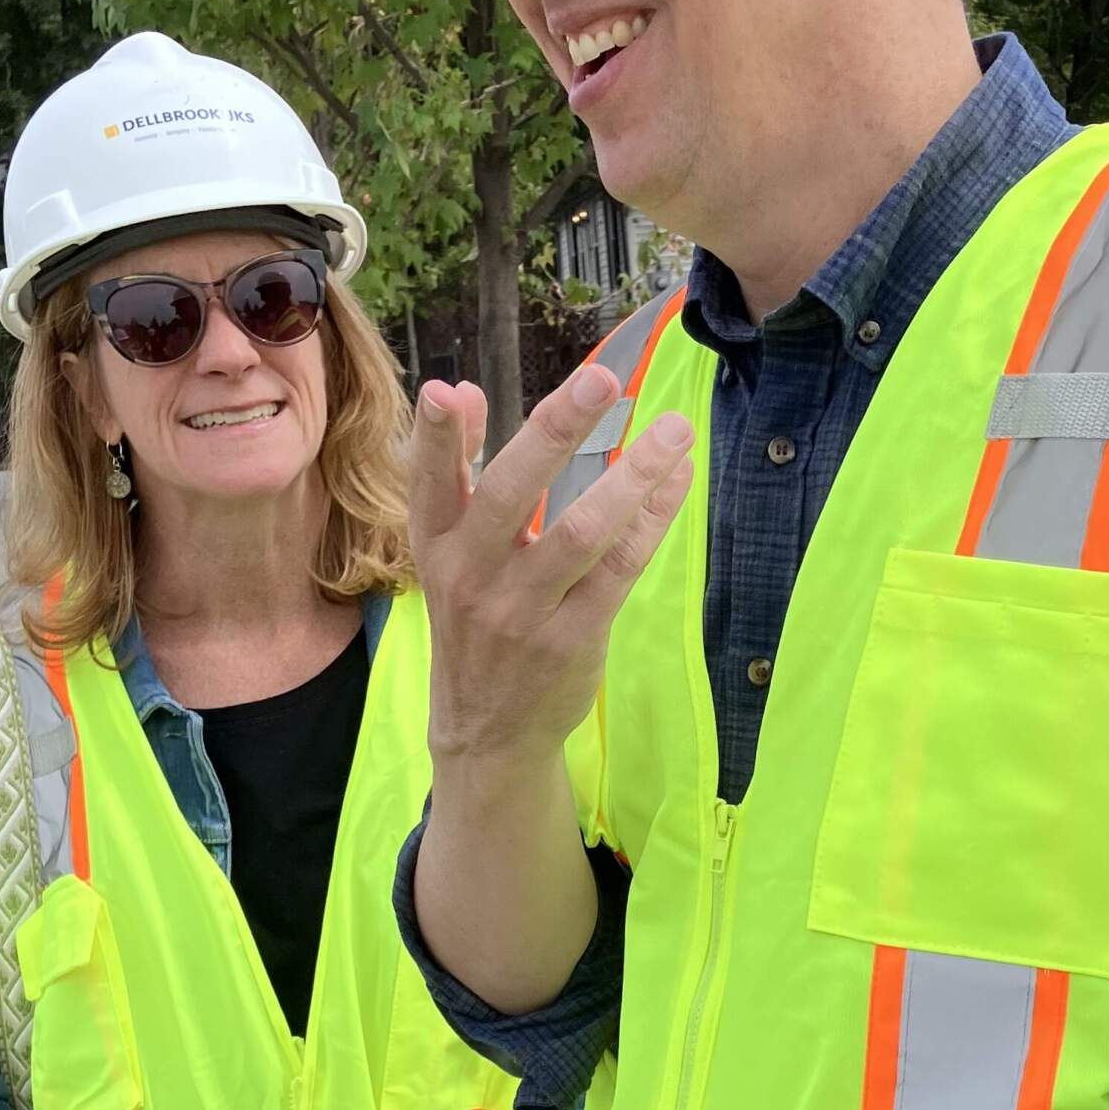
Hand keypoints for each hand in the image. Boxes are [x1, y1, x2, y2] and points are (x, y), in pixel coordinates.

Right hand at [409, 366, 695, 772]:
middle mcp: (473, 578)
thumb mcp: (450, 554)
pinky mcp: (573, 638)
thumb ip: (455, 472)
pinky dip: (652, 518)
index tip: (450, 391)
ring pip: (582, 532)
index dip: (436, 439)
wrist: (488, 730)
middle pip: (510, 494)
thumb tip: (461, 388)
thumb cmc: (475, 621)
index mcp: (438, 548)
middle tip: (602, 379)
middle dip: (556, 432)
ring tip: (674, 429)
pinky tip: (677, 479)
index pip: (430, 484)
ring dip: (633, 475)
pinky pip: (621, 568)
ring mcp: (524, 612)